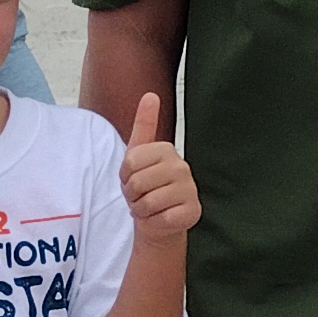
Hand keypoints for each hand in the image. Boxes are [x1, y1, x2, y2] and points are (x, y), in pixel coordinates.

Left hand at [118, 92, 199, 245]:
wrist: (158, 219)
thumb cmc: (146, 187)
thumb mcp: (137, 155)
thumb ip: (144, 124)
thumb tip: (150, 94)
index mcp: (166, 149)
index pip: (129, 163)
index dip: (124, 177)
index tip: (134, 179)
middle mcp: (182, 166)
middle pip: (138, 183)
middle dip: (132, 195)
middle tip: (141, 196)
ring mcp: (190, 189)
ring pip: (148, 201)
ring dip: (141, 210)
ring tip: (149, 207)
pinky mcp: (193, 211)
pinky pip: (161, 217)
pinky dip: (154, 222)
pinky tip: (161, 218)